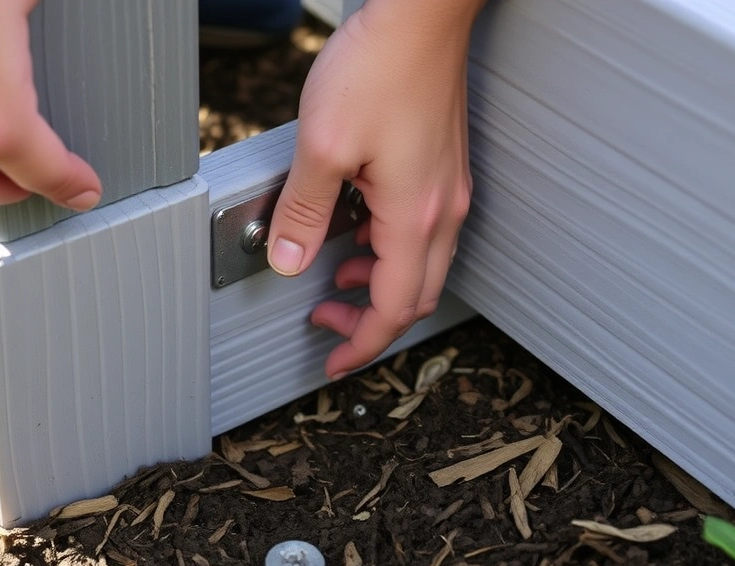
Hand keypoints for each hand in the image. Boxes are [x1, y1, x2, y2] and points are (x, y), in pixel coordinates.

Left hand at [267, 0, 483, 379]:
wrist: (421, 13)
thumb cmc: (380, 67)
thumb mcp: (323, 147)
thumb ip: (303, 212)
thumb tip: (285, 259)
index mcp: (416, 217)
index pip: (394, 308)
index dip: (362, 344)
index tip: (334, 361)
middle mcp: (442, 210)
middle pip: (415, 296)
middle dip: (370, 322)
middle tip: (328, 325)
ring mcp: (448, 189)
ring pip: (421, 266)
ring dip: (379, 285)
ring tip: (335, 280)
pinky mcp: (441, 168)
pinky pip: (421, 232)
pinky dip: (389, 251)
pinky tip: (357, 232)